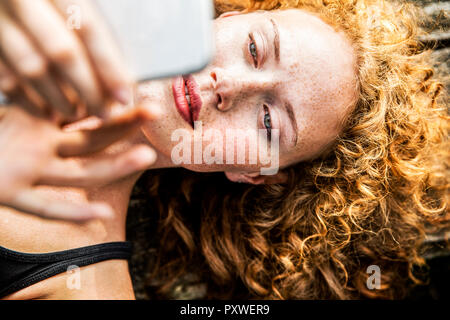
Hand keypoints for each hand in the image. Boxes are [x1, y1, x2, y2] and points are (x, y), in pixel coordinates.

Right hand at [0, 0, 131, 120]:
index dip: (109, 66)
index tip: (124, 95)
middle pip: (62, 52)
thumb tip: (121, 76)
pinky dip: (28, 99)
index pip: (88, 28)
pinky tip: (46, 111)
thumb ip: (91, 31)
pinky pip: (5, 77)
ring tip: (77, 114)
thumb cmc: (47, 0)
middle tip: (103, 112)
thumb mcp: (70, 2)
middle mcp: (22, 1)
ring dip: (59, 99)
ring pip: (31, 68)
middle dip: (87, 89)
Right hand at [0, 105, 156, 220]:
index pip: (87, 116)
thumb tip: (82, 101)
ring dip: (114, 165)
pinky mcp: (6, 195)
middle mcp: (36, 144)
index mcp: (38, 122)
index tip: (147, 104)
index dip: (118, 111)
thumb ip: (42, 108)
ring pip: (79, 172)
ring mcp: (24, 171)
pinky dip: (74, 212)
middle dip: (123, 125)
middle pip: (90, 137)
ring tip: (146, 156)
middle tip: (153, 112)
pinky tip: (102, 215)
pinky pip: (46, 207)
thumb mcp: (20, 116)